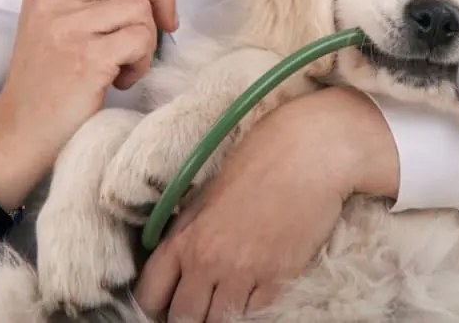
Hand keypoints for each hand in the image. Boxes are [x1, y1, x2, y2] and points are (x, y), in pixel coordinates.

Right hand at [0, 0, 177, 209]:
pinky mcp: (86, 57)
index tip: (152, 2)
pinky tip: (120, 79)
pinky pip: (141, 40)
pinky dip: (142, 63)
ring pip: (141, 7)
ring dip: (147, 41)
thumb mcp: (65, 24)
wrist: (22, 130)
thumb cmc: (53, 79)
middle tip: (165, 25)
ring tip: (124, 64)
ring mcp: (68, 26)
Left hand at [132, 87, 400, 322]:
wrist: (308, 153)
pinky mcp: (279, 278)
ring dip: (224, 313)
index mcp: (184, 237)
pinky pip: (257, 313)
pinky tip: (258, 290)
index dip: (158, 305)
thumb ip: (189, 233)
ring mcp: (244, 272)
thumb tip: (179, 262)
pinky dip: (254, 307)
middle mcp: (207, 260)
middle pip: (185, 318)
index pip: (150, 295)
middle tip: (204, 304)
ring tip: (232, 297)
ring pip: (221, 321)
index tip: (170, 302)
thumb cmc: (259, 162)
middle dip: (192, 315)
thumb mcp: (208, 195)